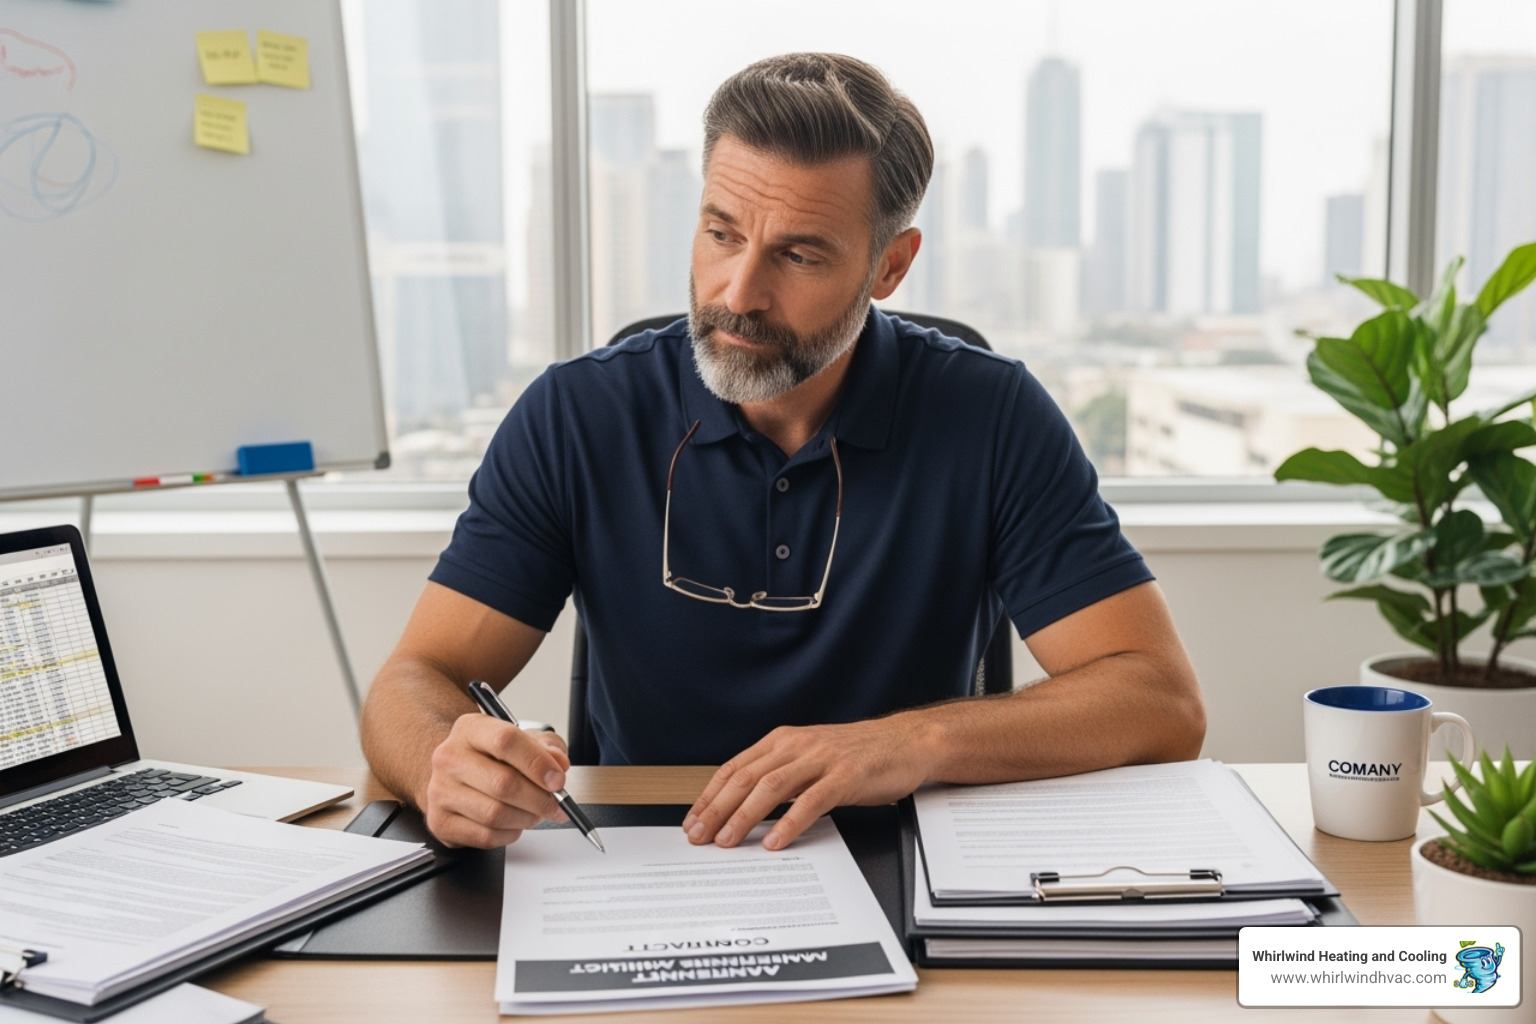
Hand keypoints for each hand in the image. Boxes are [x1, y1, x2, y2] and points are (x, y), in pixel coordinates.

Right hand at [422, 714, 570, 847]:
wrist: (457, 775)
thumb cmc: (493, 758)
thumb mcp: (525, 741)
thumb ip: (547, 748)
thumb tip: (558, 764)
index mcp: (470, 729)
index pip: (506, 741)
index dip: (537, 763)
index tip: (558, 780)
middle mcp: (449, 757)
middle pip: (502, 783)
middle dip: (539, 799)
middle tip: (555, 804)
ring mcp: (440, 791)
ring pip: (495, 814)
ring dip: (526, 818)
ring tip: (535, 813)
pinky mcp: (440, 821)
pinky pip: (485, 836)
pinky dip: (509, 834)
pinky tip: (514, 823)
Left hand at [681, 717, 932, 850]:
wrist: (906, 742)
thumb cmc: (858, 754)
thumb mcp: (810, 755)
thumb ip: (781, 773)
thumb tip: (742, 805)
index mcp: (784, 739)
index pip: (734, 768)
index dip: (709, 796)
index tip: (692, 820)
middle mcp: (797, 745)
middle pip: (745, 778)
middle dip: (717, 809)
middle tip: (698, 836)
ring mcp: (822, 759)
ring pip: (771, 788)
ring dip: (744, 816)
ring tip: (727, 841)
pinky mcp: (846, 777)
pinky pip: (811, 802)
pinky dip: (789, 823)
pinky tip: (775, 841)